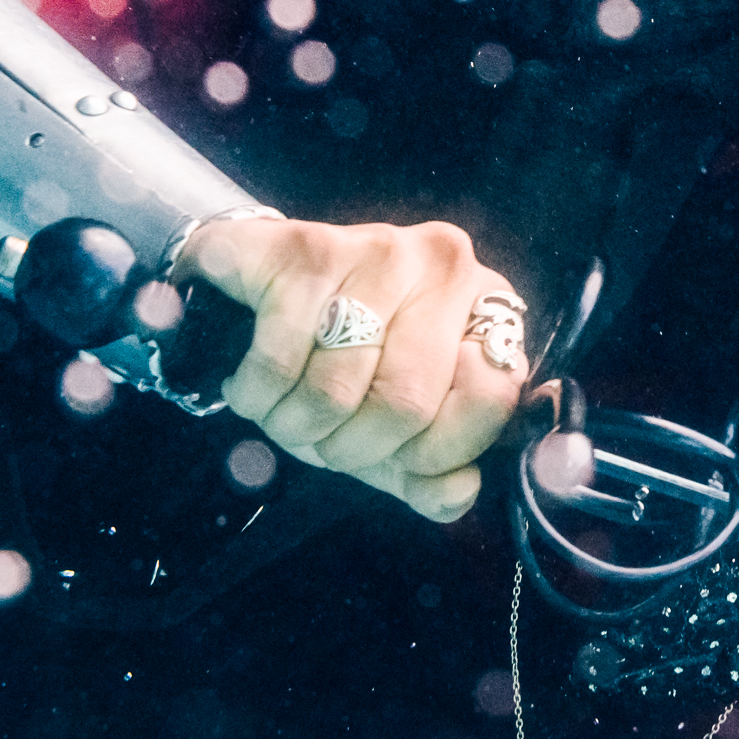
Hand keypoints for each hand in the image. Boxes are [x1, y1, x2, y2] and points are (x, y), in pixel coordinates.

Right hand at [175, 217, 525, 521]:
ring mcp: (374, 248)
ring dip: (293, 425)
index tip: (395, 453)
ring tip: (284, 411)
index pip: (488, 398)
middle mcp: (442, 265)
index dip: (434, 450)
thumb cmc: (344, 359)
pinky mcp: (303, 248)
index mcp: (484, 307)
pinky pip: (278, 361)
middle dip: (349, 449)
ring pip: (334, 388)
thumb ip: (432, 472)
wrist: (258, 279)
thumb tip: (457, 491)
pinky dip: (254, 395)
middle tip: (323, 440)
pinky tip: (251, 384)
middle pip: (405, 404)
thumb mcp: (397, 425)